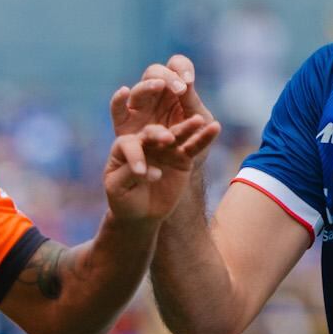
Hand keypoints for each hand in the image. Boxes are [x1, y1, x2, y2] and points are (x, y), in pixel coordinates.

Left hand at [103, 116, 219, 222]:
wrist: (141, 213)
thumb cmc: (123, 200)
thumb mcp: (117, 190)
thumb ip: (128, 175)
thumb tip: (152, 171)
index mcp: (123, 147)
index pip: (128, 144)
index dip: (134, 156)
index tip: (140, 173)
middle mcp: (145, 143)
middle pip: (151, 133)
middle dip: (159, 135)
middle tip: (167, 139)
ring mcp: (165, 149)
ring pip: (176, 135)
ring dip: (187, 127)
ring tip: (198, 119)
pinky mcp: (182, 158)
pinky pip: (193, 146)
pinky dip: (204, 137)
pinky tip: (215, 127)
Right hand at [109, 55, 205, 143]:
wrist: (179, 173)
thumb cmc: (192, 144)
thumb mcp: (199, 121)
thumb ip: (191, 102)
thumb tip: (186, 81)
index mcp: (176, 90)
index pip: (176, 65)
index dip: (181, 68)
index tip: (188, 81)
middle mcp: (155, 96)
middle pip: (155, 72)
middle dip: (168, 77)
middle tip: (180, 89)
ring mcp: (139, 110)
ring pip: (138, 89)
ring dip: (148, 86)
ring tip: (159, 86)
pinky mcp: (125, 127)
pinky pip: (117, 110)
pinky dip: (117, 99)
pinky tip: (123, 91)